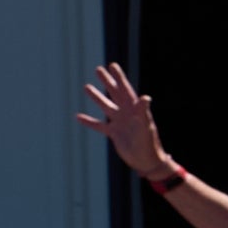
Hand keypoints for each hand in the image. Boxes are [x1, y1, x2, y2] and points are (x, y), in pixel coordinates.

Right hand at [74, 63, 173, 178]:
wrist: (147, 161)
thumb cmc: (149, 143)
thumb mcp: (145, 125)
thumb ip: (143, 111)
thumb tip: (146, 96)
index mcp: (135, 109)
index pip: (125, 89)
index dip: (119, 77)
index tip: (112, 65)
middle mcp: (127, 113)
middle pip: (115, 94)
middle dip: (107, 81)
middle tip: (98, 69)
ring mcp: (120, 123)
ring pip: (106, 106)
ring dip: (97, 97)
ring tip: (86, 86)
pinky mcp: (114, 134)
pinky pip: (99, 125)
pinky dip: (89, 121)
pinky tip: (78, 116)